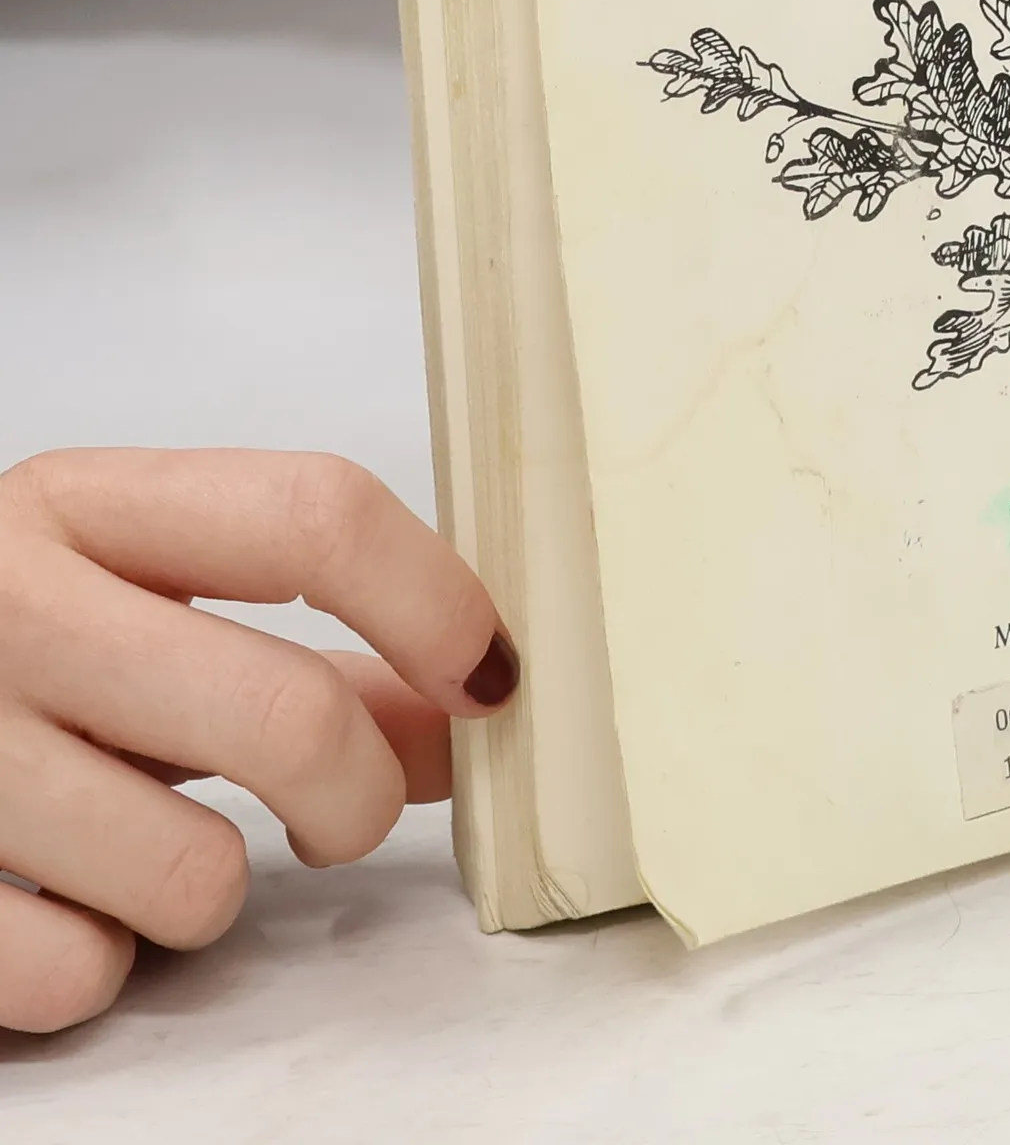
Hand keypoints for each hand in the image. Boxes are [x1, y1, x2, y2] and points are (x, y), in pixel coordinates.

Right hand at [0, 450, 515, 1034]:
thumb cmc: (16, 647)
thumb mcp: (147, 602)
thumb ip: (320, 654)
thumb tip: (471, 713)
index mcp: (86, 506)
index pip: (317, 516)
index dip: (436, 603)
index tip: (490, 677)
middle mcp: (6, 610)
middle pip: (285, 718)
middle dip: (358, 796)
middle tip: (346, 811)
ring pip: (195, 875)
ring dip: (214, 888)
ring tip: (155, 840)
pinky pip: (83, 973)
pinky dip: (105, 958)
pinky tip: (63, 896)